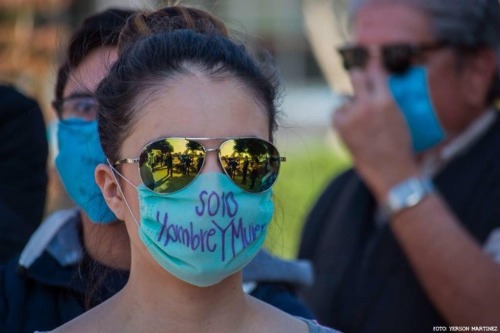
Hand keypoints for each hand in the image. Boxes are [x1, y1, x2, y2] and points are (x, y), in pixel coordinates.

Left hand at [333, 67, 419, 200]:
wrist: (391, 171)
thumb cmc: (400, 147)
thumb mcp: (400, 117)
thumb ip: (387, 100)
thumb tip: (379, 89)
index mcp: (386, 100)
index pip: (376, 71)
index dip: (372, 62)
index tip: (369, 53)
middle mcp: (368, 104)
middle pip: (356, 76)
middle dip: (357, 76)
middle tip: (358, 79)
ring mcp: (353, 115)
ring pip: (344, 99)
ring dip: (350, 106)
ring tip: (360, 122)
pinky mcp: (341, 127)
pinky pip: (336, 114)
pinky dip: (341, 118)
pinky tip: (351, 129)